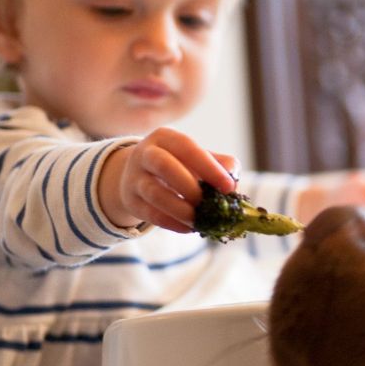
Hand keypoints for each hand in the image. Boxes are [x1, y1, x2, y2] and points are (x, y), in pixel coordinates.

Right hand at [100, 127, 239, 233]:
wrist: (139, 176)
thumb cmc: (179, 165)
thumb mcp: (198, 158)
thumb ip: (221, 165)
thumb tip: (233, 182)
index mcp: (166, 137)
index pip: (188, 147)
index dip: (210, 167)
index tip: (229, 187)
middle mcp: (146, 153)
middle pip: (165, 166)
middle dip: (190, 187)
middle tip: (209, 204)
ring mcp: (134, 177)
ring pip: (154, 192)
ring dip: (180, 209)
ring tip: (199, 219)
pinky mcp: (131, 200)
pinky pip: (149, 213)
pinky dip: (171, 223)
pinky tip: (188, 228)